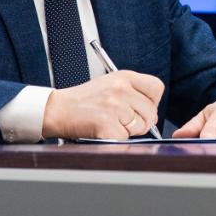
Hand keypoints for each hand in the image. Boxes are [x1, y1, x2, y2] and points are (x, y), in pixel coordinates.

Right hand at [41, 70, 163, 139]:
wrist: (58, 109)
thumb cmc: (84, 99)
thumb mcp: (110, 84)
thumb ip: (133, 94)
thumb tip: (153, 116)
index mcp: (124, 76)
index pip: (156, 87)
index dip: (153, 101)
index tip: (143, 107)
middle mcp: (121, 89)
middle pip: (151, 112)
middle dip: (141, 121)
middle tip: (123, 120)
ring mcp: (114, 107)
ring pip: (140, 126)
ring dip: (128, 130)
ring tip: (110, 122)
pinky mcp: (107, 125)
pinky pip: (124, 138)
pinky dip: (115, 138)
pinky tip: (103, 129)